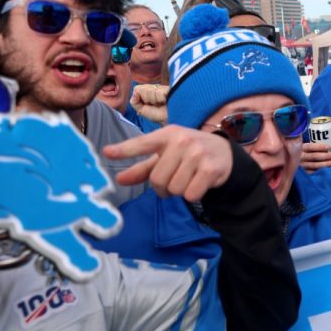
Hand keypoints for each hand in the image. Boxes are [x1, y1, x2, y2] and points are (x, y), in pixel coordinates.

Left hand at [103, 126, 233, 201]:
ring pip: (174, 189)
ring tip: (187, 180)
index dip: (124, 150)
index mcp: (167, 135)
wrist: (224, 153)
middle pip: (157, 179)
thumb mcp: (165, 155)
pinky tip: (199, 184)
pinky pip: (190, 194)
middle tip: (172, 181)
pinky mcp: (211, 169)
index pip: (142, 143)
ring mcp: (198, 154)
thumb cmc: (188, 154)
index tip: (106, 153)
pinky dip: (192, 195)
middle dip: (162, 188)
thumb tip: (119, 180)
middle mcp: (182, 141)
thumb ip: (142, 168)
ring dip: (178, 192)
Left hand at [130, 84, 169, 124]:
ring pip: (149, 90)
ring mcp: (162, 87)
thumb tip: (135, 92)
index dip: (140, 98)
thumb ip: (134, 102)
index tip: (148, 105)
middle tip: (155, 105)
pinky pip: (158, 92)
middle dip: (147, 99)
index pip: (137, 89)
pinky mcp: (169, 88)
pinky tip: (166, 101)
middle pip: (142, 89)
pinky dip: (161, 99)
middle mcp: (155, 87)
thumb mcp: (141, 110)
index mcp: (148, 91)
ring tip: (161, 104)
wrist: (171, 120)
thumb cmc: (158, 116)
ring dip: (154, 100)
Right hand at [300, 141, 330, 171]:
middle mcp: (301, 157)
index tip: (329, 147)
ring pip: (314, 165)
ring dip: (326, 164)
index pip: (310, 147)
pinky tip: (328, 169)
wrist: (301, 162)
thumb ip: (326, 144)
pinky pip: (313, 172)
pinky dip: (321, 171)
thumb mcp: (314, 147)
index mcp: (302, 148)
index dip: (319, 147)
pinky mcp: (305, 173)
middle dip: (325, 156)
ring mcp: (302, 165)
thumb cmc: (311, 152)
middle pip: (314, 156)